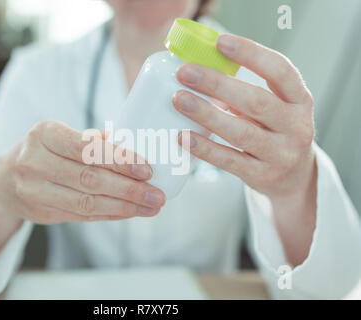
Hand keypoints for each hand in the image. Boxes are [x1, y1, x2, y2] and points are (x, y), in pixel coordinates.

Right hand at [0, 121, 165, 225]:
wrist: (6, 178)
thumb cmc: (44, 151)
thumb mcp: (62, 135)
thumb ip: (94, 141)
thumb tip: (135, 147)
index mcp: (44, 134)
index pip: (87, 148)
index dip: (119, 160)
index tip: (146, 169)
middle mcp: (34, 162)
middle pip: (90, 178)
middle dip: (129, 188)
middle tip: (156, 194)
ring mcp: (34, 191)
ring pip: (87, 202)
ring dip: (124, 206)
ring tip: (150, 206)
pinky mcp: (40, 213)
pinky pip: (82, 216)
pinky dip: (110, 214)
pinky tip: (130, 212)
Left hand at [173, 34, 315, 200]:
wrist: (293, 179)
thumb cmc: (273, 132)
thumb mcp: (273, 108)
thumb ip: (245, 92)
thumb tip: (198, 70)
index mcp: (300, 100)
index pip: (281, 71)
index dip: (252, 54)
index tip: (221, 42)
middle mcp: (296, 126)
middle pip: (256, 101)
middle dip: (217, 84)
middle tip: (185, 72)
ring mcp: (281, 154)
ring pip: (241, 132)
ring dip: (206, 114)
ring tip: (178, 99)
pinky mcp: (263, 175)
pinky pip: (230, 161)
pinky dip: (205, 148)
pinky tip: (183, 136)